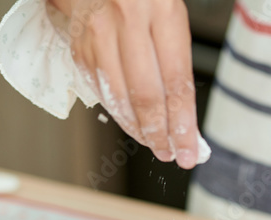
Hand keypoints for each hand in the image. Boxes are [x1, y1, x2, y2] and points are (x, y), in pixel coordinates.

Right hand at [51, 0, 199, 168]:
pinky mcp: (80, 45)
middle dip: (160, 133)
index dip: (182, 124)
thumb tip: (186, 119)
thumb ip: (179, 62)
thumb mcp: (173, 15)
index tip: (190, 150)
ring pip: (118, 98)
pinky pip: (100, 90)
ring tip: (154, 144)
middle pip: (145, 95)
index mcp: (161, 9)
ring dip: (138, 129)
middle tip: (171, 153)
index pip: (175, 81)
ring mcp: (99, 33)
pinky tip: (132, 122)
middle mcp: (127, 20)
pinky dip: (118, 112)